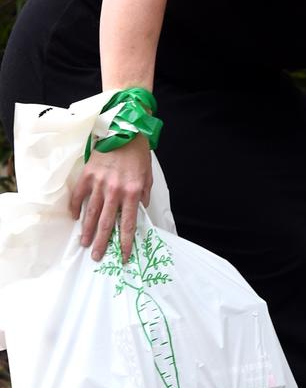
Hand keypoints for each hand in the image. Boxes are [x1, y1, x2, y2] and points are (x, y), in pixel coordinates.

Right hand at [69, 133, 152, 262]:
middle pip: (106, 223)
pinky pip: (79, 195)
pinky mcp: (88, 175)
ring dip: (87, 230)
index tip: (123, 256)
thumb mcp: (147, 177)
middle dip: (102, 243)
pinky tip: (75, 218)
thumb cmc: (138, 155)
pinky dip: (76, 207)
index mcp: (132, 193)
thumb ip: (143, 196)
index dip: (125, 242)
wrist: (124, 131)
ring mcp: (99, 183)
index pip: (128, 224)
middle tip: (97, 257)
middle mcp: (115, 191)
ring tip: (84, 243)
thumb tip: (140, 211)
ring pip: (91, 213)